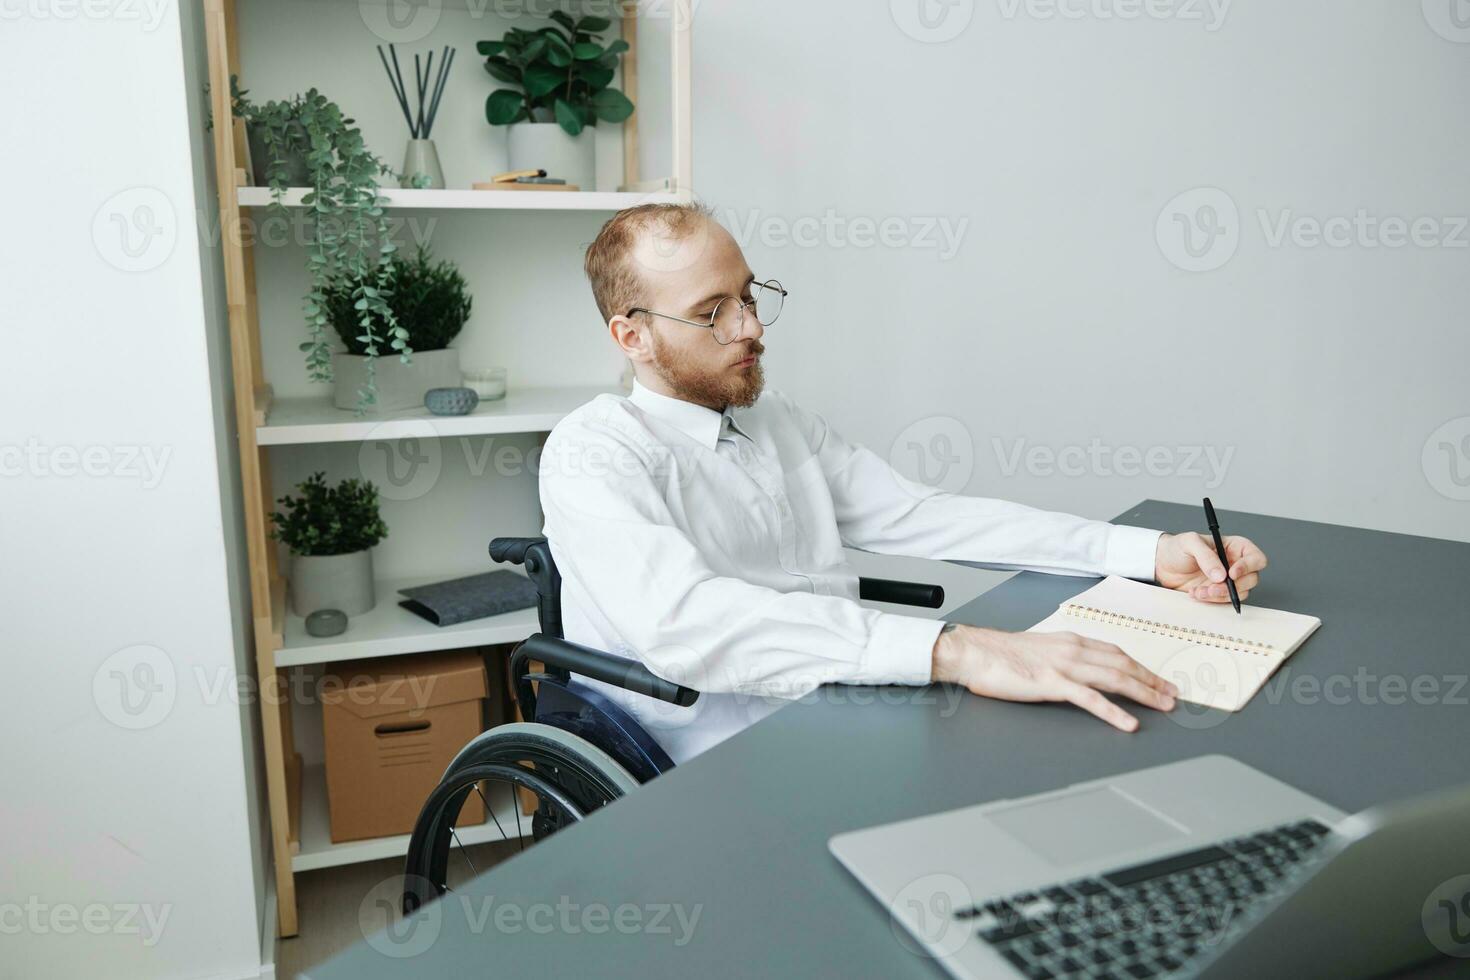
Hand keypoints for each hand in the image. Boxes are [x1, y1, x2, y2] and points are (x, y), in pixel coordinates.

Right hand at [931, 625, 1177, 731]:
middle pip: (1124, 665)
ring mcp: (1064, 666)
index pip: (1117, 653)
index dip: (1142, 667)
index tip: (1159, 680)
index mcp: (1071, 641)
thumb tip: (1079, 669)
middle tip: (1172, 695)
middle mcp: (1073, 650)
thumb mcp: (1039, 649)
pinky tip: (1128, 722)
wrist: (974, 652)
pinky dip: (1114, 712)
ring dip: (1144, 693)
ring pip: (1115, 679)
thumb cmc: (1000, 654)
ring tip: (1162, 706)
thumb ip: (1062, 657)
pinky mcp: (1052, 684)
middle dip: (1152, 681)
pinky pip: (1090, 699)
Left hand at [1154, 532, 1267, 602]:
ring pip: (1240, 593)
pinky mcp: (1219, 593)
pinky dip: (1211, 600)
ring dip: (1220, 595)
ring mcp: (1228, 580)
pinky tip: (1195, 593)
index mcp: (1235, 548)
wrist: (1162, 564)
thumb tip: (1221, 575)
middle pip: (1252, 579)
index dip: (1248, 567)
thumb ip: (1206, 556)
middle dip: (1232, 586)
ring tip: (1199, 590)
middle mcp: (1235, 564)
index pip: (1256, 558)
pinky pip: (1225, 601)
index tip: (1231, 574)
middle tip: (1213, 587)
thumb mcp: (1190, 543)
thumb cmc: (1178, 548)